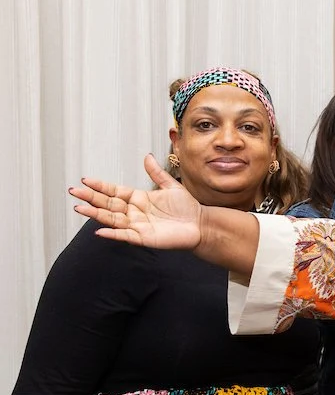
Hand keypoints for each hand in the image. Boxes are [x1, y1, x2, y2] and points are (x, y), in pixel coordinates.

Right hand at [70, 155, 203, 248]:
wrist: (200, 225)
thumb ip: (157, 173)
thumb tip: (147, 156)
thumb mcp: (171, 186)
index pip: (114, 191)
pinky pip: (124, 235)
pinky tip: (99, 230)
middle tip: (74, 191)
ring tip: (79, 208)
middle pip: (108, 204)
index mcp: (139, 198)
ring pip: (112, 219)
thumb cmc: (187, 208)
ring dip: (95, 214)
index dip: (100, 186)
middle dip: (91, 198)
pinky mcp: (143, 238)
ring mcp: (137, 225)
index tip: (85, 180)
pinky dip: (112, 233)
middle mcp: (134, 212)